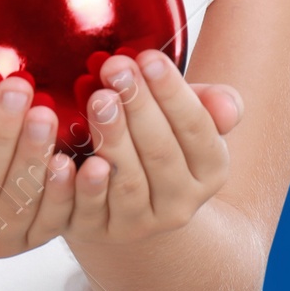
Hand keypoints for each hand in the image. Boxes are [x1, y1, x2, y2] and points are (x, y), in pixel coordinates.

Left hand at [64, 50, 242, 245]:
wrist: (126, 199)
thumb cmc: (158, 138)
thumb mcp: (186, 118)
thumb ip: (211, 104)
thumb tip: (226, 106)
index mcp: (210, 171)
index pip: (196, 130)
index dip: (173, 94)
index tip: (149, 58)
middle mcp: (179, 205)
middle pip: (161, 154)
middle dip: (138, 106)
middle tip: (116, 68)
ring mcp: (138, 224)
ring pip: (127, 184)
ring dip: (113, 139)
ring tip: (98, 99)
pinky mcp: (97, 232)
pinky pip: (88, 212)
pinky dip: (77, 186)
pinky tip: (63, 158)